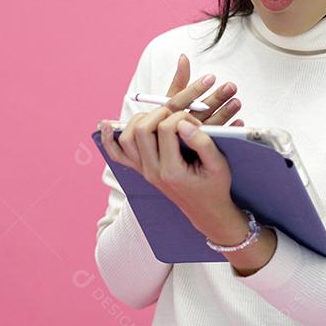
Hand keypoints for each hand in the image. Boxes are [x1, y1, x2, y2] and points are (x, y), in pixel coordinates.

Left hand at [99, 55, 242, 231]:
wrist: (206, 212)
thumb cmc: (215, 187)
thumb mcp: (219, 164)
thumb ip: (202, 142)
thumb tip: (183, 123)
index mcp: (172, 170)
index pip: (166, 129)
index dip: (182, 117)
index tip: (197, 123)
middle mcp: (152, 171)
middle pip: (142, 129)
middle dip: (160, 113)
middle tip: (177, 115)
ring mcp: (144, 171)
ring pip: (126, 138)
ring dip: (139, 120)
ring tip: (159, 117)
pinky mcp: (141, 170)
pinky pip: (118, 155)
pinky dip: (109, 140)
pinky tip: (107, 125)